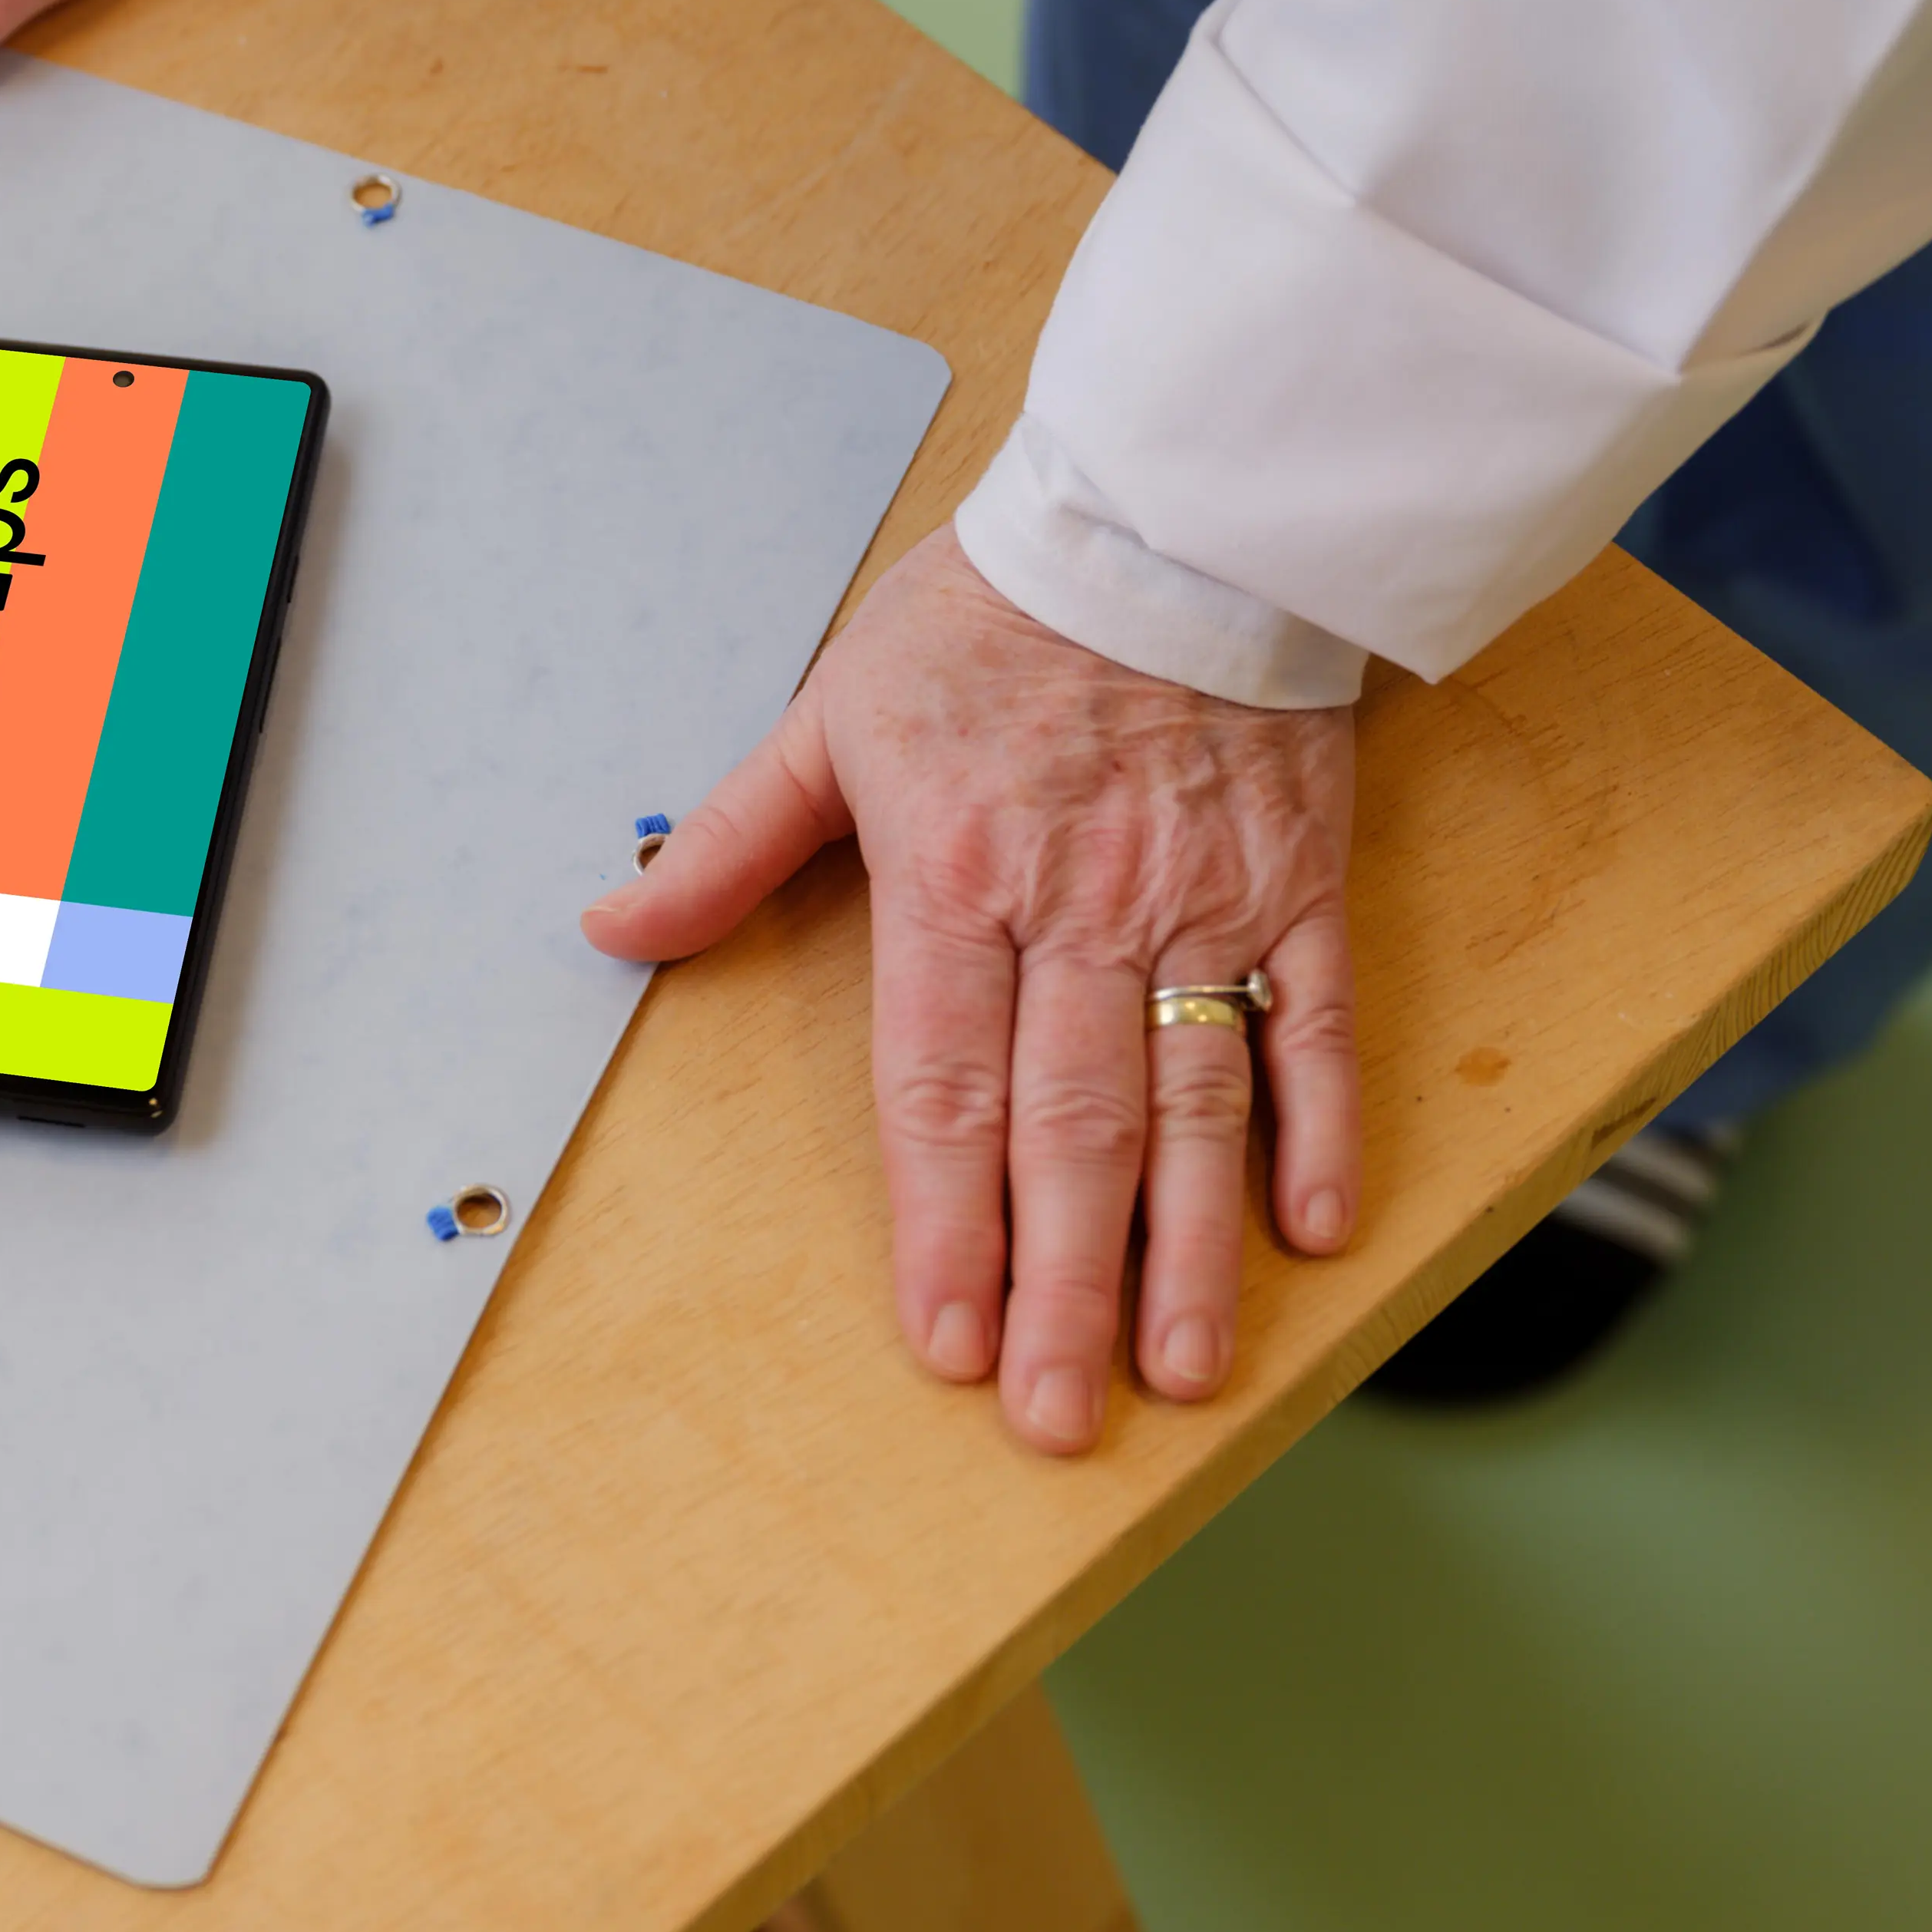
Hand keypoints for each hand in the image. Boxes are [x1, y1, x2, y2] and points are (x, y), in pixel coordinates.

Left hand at [582, 532, 1359, 1453]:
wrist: (1164, 513)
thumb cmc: (984, 615)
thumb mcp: (830, 714)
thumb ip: (726, 841)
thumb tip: (611, 920)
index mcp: (955, 878)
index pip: (942, 1085)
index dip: (944, 1222)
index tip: (944, 1339)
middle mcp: (1082, 910)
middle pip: (1068, 1126)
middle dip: (1063, 1285)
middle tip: (1059, 1417)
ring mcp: (1199, 903)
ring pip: (1194, 1101)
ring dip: (1189, 1247)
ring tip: (1182, 1371)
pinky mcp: (1298, 882)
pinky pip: (1317, 1024)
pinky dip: (1320, 1130)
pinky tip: (1313, 1235)